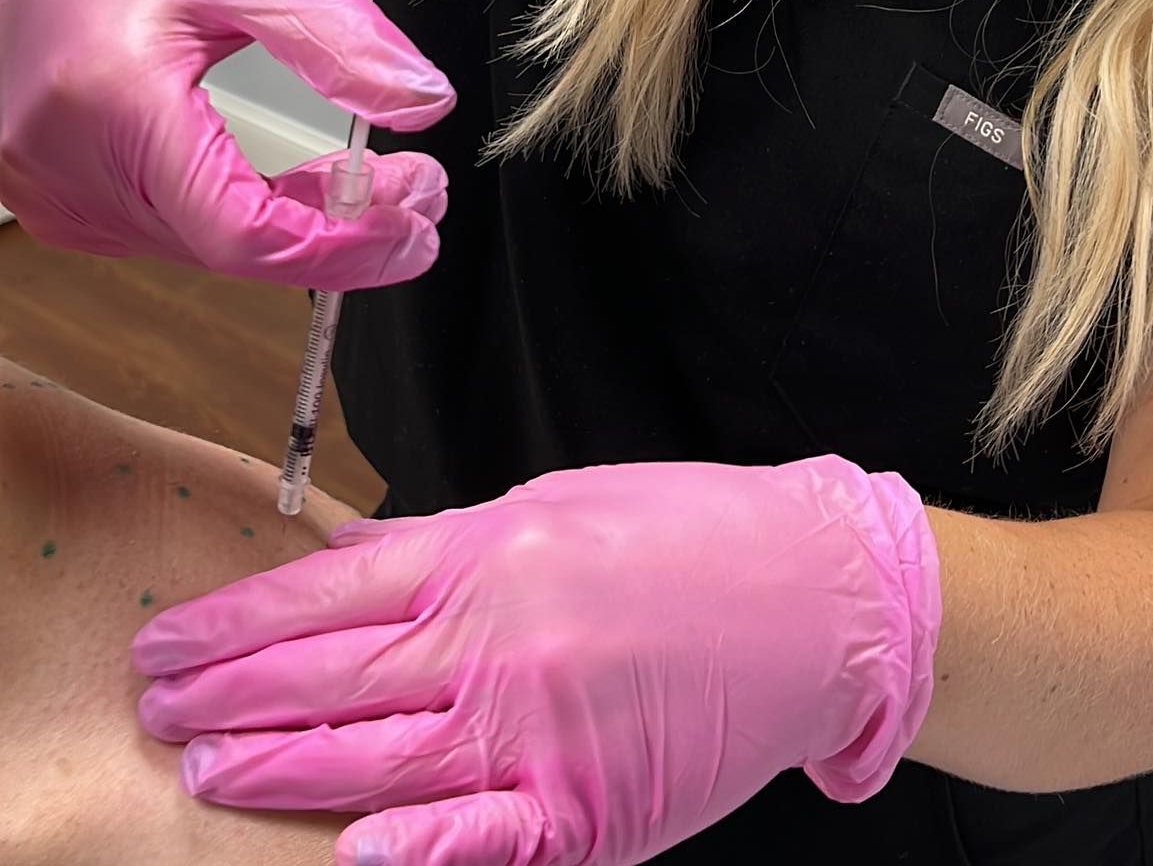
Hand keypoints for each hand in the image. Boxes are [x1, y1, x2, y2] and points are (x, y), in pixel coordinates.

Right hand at [0, 0, 454, 288]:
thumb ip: (340, 37)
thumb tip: (423, 103)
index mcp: (113, 103)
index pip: (240, 233)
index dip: (344, 244)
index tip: (418, 227)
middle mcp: (68, 163)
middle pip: (229, 249)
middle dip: (339, 232)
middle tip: (420, 195)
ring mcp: (53, 188)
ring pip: (204, 247)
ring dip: (295, 227)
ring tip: (372, 182)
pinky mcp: (59, 193)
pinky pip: (172, 229)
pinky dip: (241, 214)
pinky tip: (295, 186)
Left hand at [133, 455, 942, 865]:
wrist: (816, 592)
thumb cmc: (692, 529)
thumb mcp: (556, 502)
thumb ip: (451, 544)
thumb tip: (356, 571)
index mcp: (489, 550)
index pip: (324, 592)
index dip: (234, 619)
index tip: (169, 638)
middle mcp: (500, 639)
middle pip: (329, 677)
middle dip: (229, 695)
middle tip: (156, 709)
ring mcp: (541, 730)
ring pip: (378, 758)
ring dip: (280, 768)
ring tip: (203, 770)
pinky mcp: (591, 808)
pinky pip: (485, 840)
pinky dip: (417, 855)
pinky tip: (351, 857)